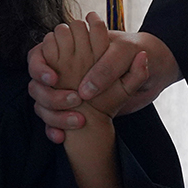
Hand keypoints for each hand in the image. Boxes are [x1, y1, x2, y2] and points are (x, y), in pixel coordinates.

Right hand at [27, 26, 180, 142]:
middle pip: (36, 85)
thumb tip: (86, 89)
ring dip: (54, 116)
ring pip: (42, 105)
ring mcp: (65, 91)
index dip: (39, 68)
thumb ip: (107, 65)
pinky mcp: (71, 111)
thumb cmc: (133, 54)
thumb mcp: (125, 53)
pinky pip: (51, 123)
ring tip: (78, 121)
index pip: (37, 57)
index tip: (53, 79)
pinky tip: (62, 138)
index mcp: (69, 50)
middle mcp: (63, 71)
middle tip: (73, 101)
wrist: (151, 72)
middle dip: (49, 96)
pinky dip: (54, 130)